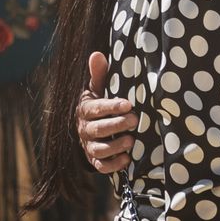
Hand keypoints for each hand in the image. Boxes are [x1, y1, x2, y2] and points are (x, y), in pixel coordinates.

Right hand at [78, 50, 135, 173]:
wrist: (90, 126)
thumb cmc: (99, 103)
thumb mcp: (97, 87)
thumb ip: (98, 73)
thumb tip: (97, 54)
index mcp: (85, 109)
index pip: (96, 108)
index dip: (112, 106)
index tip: (128, 103)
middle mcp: (84, 129)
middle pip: (98, 129)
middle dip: (116, 125)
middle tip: (135, 120)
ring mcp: (88, 146)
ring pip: (99, 149)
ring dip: (115, 147)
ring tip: (131, 141)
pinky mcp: (94, 160)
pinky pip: (101, 166)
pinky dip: (113, 165)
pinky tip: (127, 159)